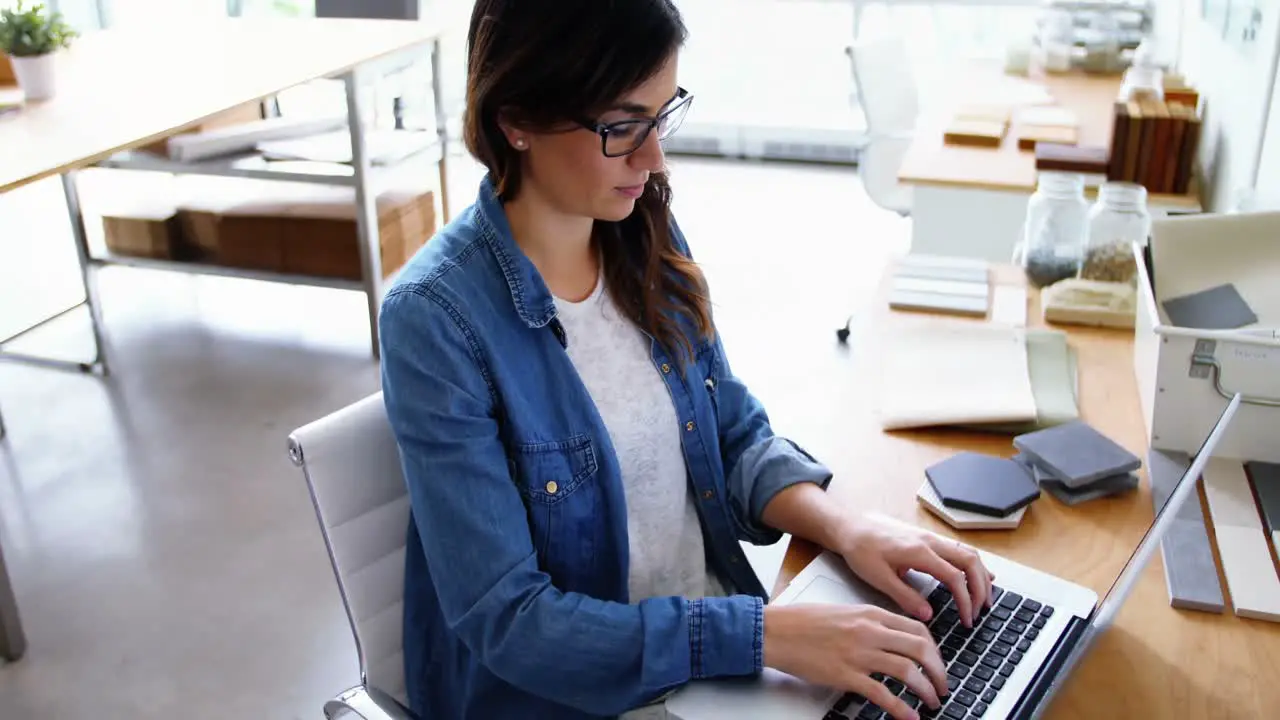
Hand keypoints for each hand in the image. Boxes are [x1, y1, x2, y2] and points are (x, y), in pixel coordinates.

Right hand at [763, 603, 944, 719]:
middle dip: (938, 670)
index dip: (934, 649)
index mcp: (870, 614)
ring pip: (907, 671)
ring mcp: (859, 654)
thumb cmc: (803, 621)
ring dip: (925, 689)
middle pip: (920, 649)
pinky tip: (909, 717)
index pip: (917, 628)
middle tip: (942, 685)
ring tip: (931, 701)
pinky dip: (901, 709)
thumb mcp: (844, 612)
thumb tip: (891, 638)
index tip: (936, 662)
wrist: (776, 631)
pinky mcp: (846, 675)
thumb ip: (870, 622)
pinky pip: (882, 694)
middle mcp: (869, 632)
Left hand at [836, 515, 994, 627]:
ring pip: (967, 552)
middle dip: (981, 588)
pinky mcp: (927, 539)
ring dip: (980, 575)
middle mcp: (930, 542)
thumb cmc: (860, 549)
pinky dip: (972, 564)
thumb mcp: (878, 578)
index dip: (965, 600)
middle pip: (970, 562)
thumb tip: (928, 614)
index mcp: (919, 552)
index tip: (967, 619)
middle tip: (981, 611)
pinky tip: (977, 574)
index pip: (955, 577)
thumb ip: (905, 596)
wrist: (850, 527)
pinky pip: (958, 549)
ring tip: (985, 597)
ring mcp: (930, 538)